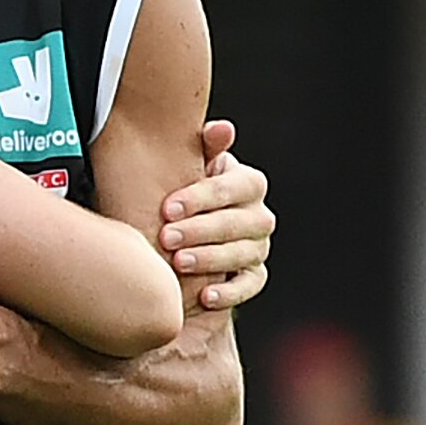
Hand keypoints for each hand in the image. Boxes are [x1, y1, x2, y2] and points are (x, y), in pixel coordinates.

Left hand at [163, 120, 273, 311]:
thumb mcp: (187, 169)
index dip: (202, 198)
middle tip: (166, 237)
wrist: (177, 228)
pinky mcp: (254, 274)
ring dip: (210, 259)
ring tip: (178, 263)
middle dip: (201, 230)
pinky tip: (205, 297)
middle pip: (238, 222)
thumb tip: (221, 127)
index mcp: (247, 183)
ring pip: (243, 253)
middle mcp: (259, 214)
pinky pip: (250, 284)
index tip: (167, 208)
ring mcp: (258, 246)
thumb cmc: (180, 193)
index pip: (234, 187)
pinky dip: (230, 292)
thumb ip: (203, 148)